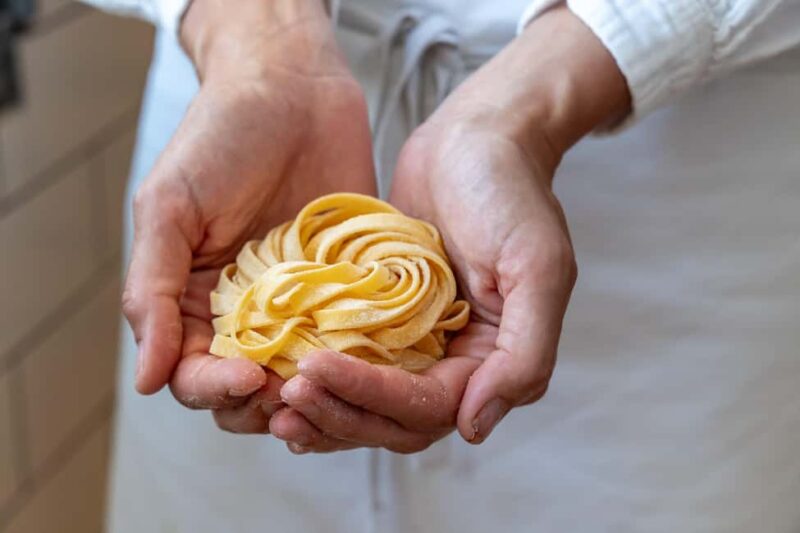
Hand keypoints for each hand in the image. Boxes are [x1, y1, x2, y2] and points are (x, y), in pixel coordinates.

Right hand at [121, 0, 375, 431]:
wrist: (293, 87)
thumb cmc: (220, 138)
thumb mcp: (170, 208)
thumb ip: (152, 290)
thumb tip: (144, 381)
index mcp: (192, 300)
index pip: (194, 373)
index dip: (215, 387)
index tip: (251, 378)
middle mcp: (246, 311)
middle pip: (248, 389)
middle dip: (265, 401)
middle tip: (292, 390)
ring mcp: (300, 302)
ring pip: (302, 375)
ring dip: (313, 391)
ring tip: (330, 385)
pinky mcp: (346, 285)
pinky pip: (351, 338)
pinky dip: (356, 359)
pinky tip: (368, 365)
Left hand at [271, 6, 629, 451]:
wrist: (476, 138)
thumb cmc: (509, 192)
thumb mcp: (538, 267)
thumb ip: (524, 354)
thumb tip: (475, 428)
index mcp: (489, 360)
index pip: (430, 407)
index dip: (374, 398)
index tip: (318, 370)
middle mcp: (453, 361)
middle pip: (393, 418)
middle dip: (340, 414)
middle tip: (284, 401)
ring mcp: (414, 341)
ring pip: (366, 400)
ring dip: (323, 408)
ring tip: (273, 403)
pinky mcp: (381, 316)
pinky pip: (350, 359)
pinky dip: (321, 376)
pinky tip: (281, 374)